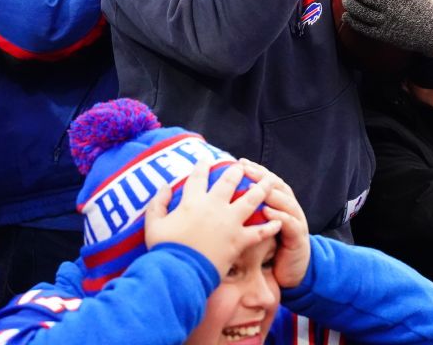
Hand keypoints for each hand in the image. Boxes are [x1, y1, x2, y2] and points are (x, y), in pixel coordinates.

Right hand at [144, 162, 280, 278]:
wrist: (181, 272)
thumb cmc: (165, 249)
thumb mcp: (153, 224)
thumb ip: (158, 203)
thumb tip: (164, 187)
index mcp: (193, 201)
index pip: (198, 177)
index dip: (202, 166)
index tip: (206, 159)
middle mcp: (214, 207)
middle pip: (229, 182)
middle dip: (236, 171)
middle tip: (242, 166)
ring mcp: (229, 223)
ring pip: (250, 200)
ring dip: (261, 189)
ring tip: (269, 181)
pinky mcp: (239, 240)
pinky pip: (259, 232)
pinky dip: (270, 227)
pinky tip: (278, 221)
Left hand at [239, 158, 309, 288]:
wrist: (293, 273)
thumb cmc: (270, 250)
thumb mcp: (257, 231)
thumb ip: (245, 216)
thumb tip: (221, 204)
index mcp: (279, 204)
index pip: (267, 181)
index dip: (255, 170)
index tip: (239, 161)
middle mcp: (289, 208)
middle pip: (276, 185)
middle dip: (261, 175)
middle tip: (245, 167)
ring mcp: (296, 221)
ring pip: (285, 201)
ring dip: (270, 192)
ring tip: (255, 186)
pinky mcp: (299, 237)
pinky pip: (289, 224)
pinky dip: (279, 216)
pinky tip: (268, 212)